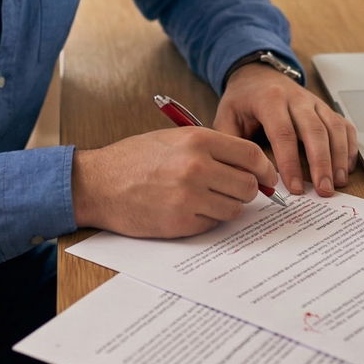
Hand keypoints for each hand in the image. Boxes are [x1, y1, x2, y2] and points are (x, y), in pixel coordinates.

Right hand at [71, 127, 279, 237]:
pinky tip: (187, 209)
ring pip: (234, 208)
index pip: (251, 155)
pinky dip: (206, 219)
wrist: (97, 184)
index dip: (264, 168)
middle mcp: (197, 167)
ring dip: (227, 206)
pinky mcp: (180, 222)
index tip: (266, 176)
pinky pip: (212, 224)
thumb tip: (251, 167)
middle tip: (234, 190)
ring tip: (206, 199)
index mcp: (197, 140)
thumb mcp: (174, 139)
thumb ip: (212, 149)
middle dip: (246, 190)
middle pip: (248, 185)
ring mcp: (189, 196)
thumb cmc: (134, 159)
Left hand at [214, 63, 357, 196]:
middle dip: (322, 163)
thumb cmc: (242, 99)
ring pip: (334, 128)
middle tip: (324, 190)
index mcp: (269, 100)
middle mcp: (296, 98)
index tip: (295, 187)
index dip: (290, 162)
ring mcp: (314, 102)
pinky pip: (344, 125)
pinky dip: (349, 147)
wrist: (257, 74)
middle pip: (315, 131)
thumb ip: (232, 144)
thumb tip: (241, 174)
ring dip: (338, 157)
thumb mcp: (226, 116)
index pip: (283, 133)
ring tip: (338, 184)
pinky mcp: (325, 108)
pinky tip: (346, 168)